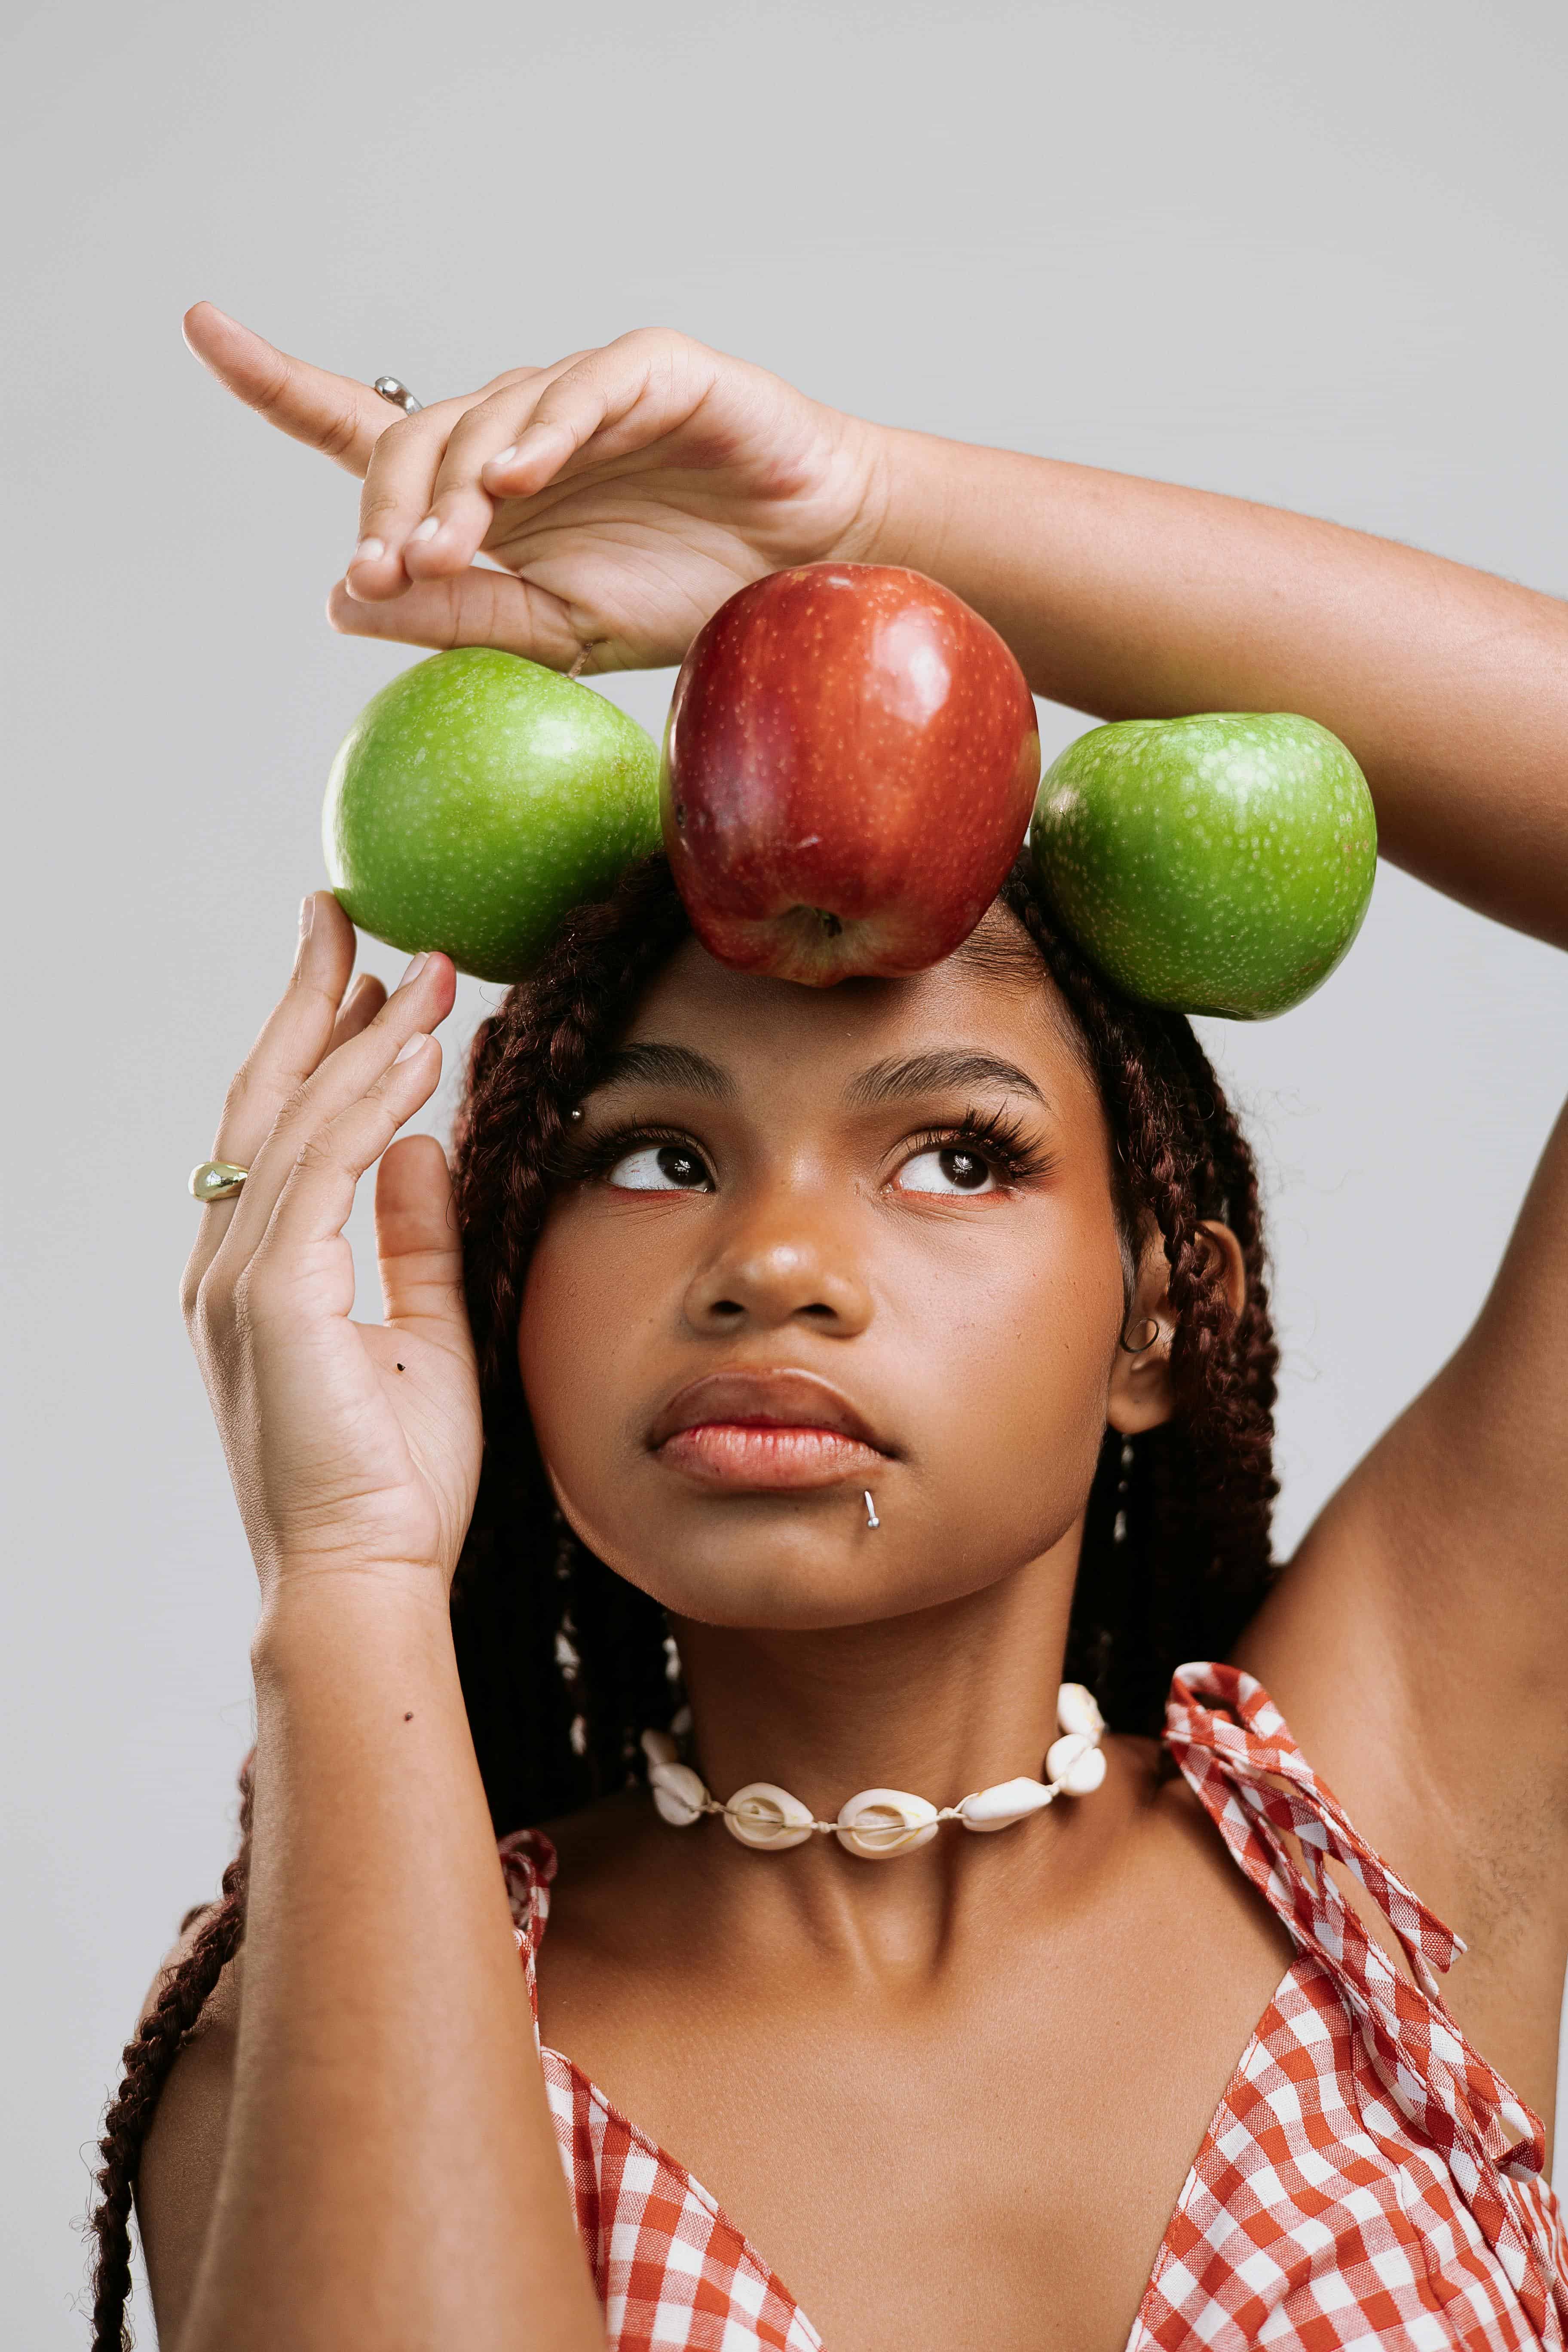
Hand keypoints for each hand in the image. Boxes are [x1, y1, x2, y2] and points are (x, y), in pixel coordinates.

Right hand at [181, 894, 480, 1601]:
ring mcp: (240, 1277)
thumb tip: (424, 1143)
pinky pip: (321, 1169)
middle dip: (312, 1002)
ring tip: (422, 968)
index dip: (320, 1043)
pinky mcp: (271, 1294)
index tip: (367, 974)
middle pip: (266, 1099)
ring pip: (297, 1120)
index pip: (283, 1129)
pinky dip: (367, 1101)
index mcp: (260, 1273)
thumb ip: (412, 1234)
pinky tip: (414, 1049)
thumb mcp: (421, 1328)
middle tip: (353, 916)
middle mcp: (231, 1263)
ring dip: (361, 1036)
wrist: (365, 1574)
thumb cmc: (392, 1477)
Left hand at [183, 304, 887, 673]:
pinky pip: (579, 391)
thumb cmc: (686, 593)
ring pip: (486, 423)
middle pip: (414, 445)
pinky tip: (518, 477)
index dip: (276, 381)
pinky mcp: (648, 374)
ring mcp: (580, 397)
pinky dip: (543, 431)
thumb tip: (346, 600)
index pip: (360, 430)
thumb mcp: (557, 633)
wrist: (807, 571)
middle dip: (388, 511)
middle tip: (388, 575)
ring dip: (454, 491)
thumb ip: (458, 615)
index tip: (202, 330)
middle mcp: (518, 433)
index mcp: (483, 493)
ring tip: (447, 551)